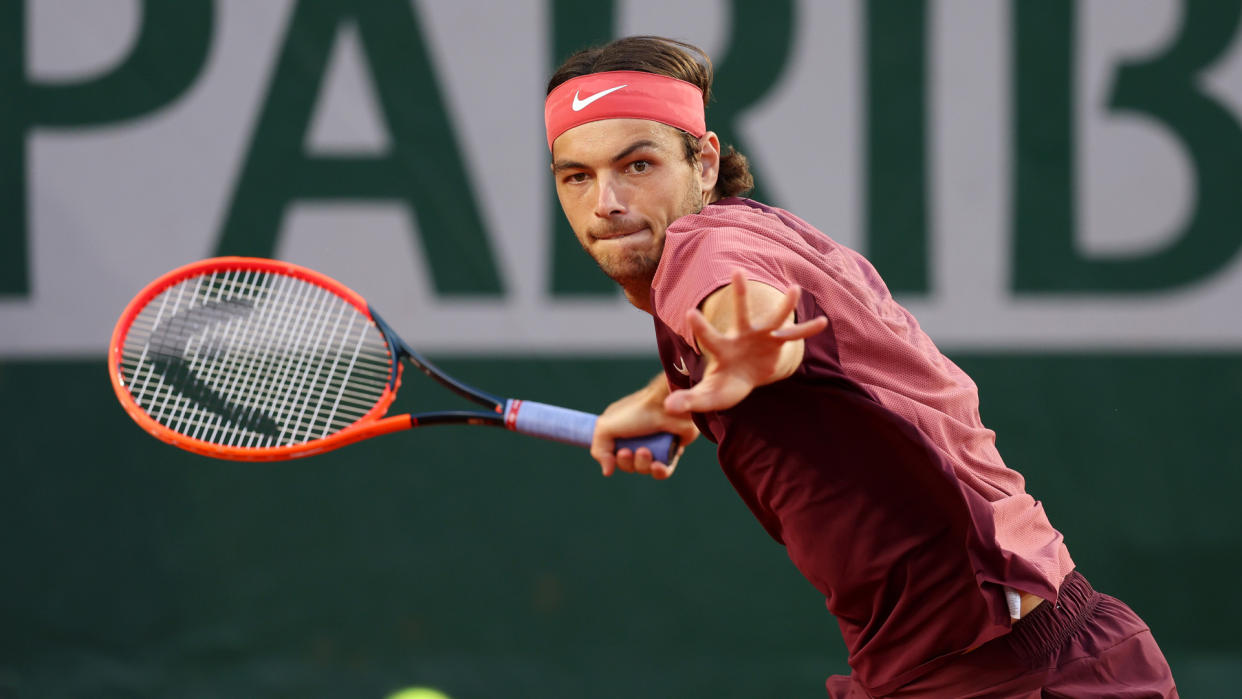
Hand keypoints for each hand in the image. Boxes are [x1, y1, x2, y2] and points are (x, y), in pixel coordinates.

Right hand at [592, 376, 699, 478]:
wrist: (669, 406)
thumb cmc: (637, 412)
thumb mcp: (605, 426)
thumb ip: (599, 450)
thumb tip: (607, 471)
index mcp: (619, 430)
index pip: (611, 454)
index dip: (613, 459)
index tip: (619, 451)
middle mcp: (636, 437)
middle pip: (627, 465)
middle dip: (627, 463)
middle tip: (629, 452)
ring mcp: (654, 445)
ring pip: (645, 469)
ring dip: (643, 465)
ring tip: (646, 452)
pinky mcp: (671, 449)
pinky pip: (663, 470)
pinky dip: (659, 471)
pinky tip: (658, 466)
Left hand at [664, 271, 826, 414]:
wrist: (743, 379)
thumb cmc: (724, 386)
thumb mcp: (708, 397)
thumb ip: (690, 400)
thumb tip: (667, 408)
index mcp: (722, 349)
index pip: (709, 337)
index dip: (701, 326)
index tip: (691, 312)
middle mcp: (741, 337)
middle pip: (740, 314)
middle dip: (740, 293)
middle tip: (737, 271)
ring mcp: (760, 338)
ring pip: (773, 320)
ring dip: (784, 306)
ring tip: (795, 289)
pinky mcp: (776, 344)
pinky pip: (794, 337)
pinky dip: (807, 330)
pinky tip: (822, 322)